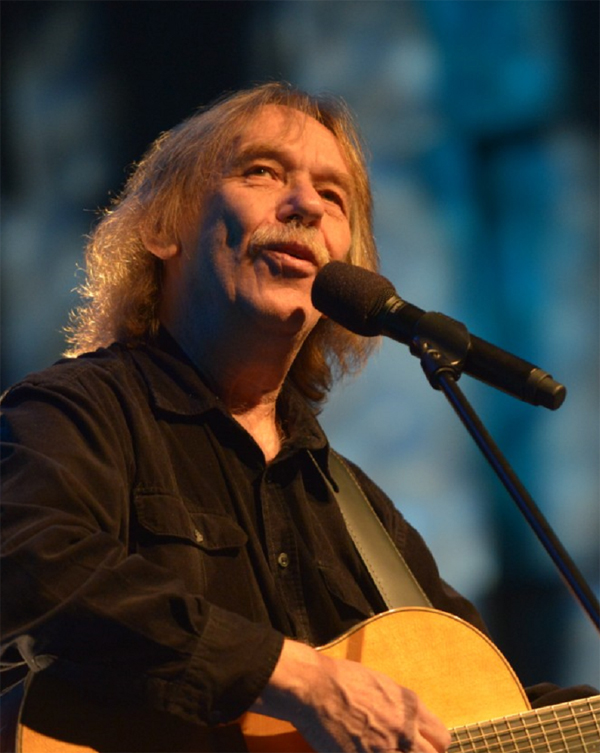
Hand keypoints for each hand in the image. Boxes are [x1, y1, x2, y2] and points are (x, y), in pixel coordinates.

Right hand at [252, 639, 450, 752]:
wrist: (315, 687)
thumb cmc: (343, 680)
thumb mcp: (382, 684)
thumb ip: (401, 706)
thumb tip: (411, 723)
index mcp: (409, 707)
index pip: (441, 737)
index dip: (435, 745)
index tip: (426, 747)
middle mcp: (402, 730)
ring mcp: (384, 750)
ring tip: (384, 750)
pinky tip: (367, 752)